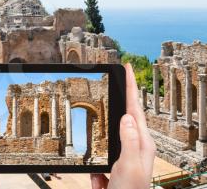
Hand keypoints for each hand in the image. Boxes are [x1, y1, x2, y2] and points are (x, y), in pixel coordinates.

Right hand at [91, 63, 155, 188]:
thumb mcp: (129, 166)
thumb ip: (129, 141)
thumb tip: (127, 116)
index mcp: (141, 144)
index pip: (135, 109)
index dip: (131, 87)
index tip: (127, 68)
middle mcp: (134, 147)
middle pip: (126, 116)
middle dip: (121, 97)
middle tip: (118, 79)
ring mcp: (123, 156)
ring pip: (112, 133)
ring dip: (105, 125)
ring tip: (104, 108)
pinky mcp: (112, 165)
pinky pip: (102, 154)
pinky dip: (96, 159)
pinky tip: (98, 170)